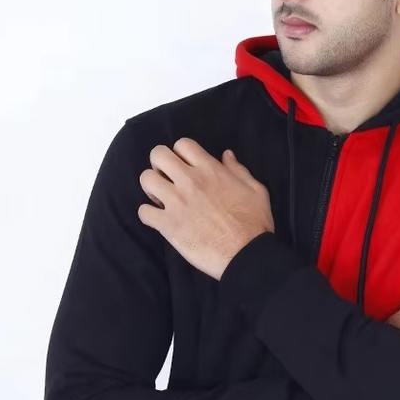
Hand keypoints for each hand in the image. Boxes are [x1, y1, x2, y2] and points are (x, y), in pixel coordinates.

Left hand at [137, 138, 273, 280]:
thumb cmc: (255, 224)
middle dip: (160, 164)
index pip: (182, 144)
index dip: (181, 153)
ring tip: (162, 198)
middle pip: (158, 155)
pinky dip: (148, 215)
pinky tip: (159, 219)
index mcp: (210, 170)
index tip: (185, 166)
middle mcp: (190, 181)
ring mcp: (176, 203)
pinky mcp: (168, 225)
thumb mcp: (256, 190)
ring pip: (146, 179)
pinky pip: (143, 212)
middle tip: (168, 178)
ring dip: (152, 187)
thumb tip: (226, 155)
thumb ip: (238, 170)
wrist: (247, 255)